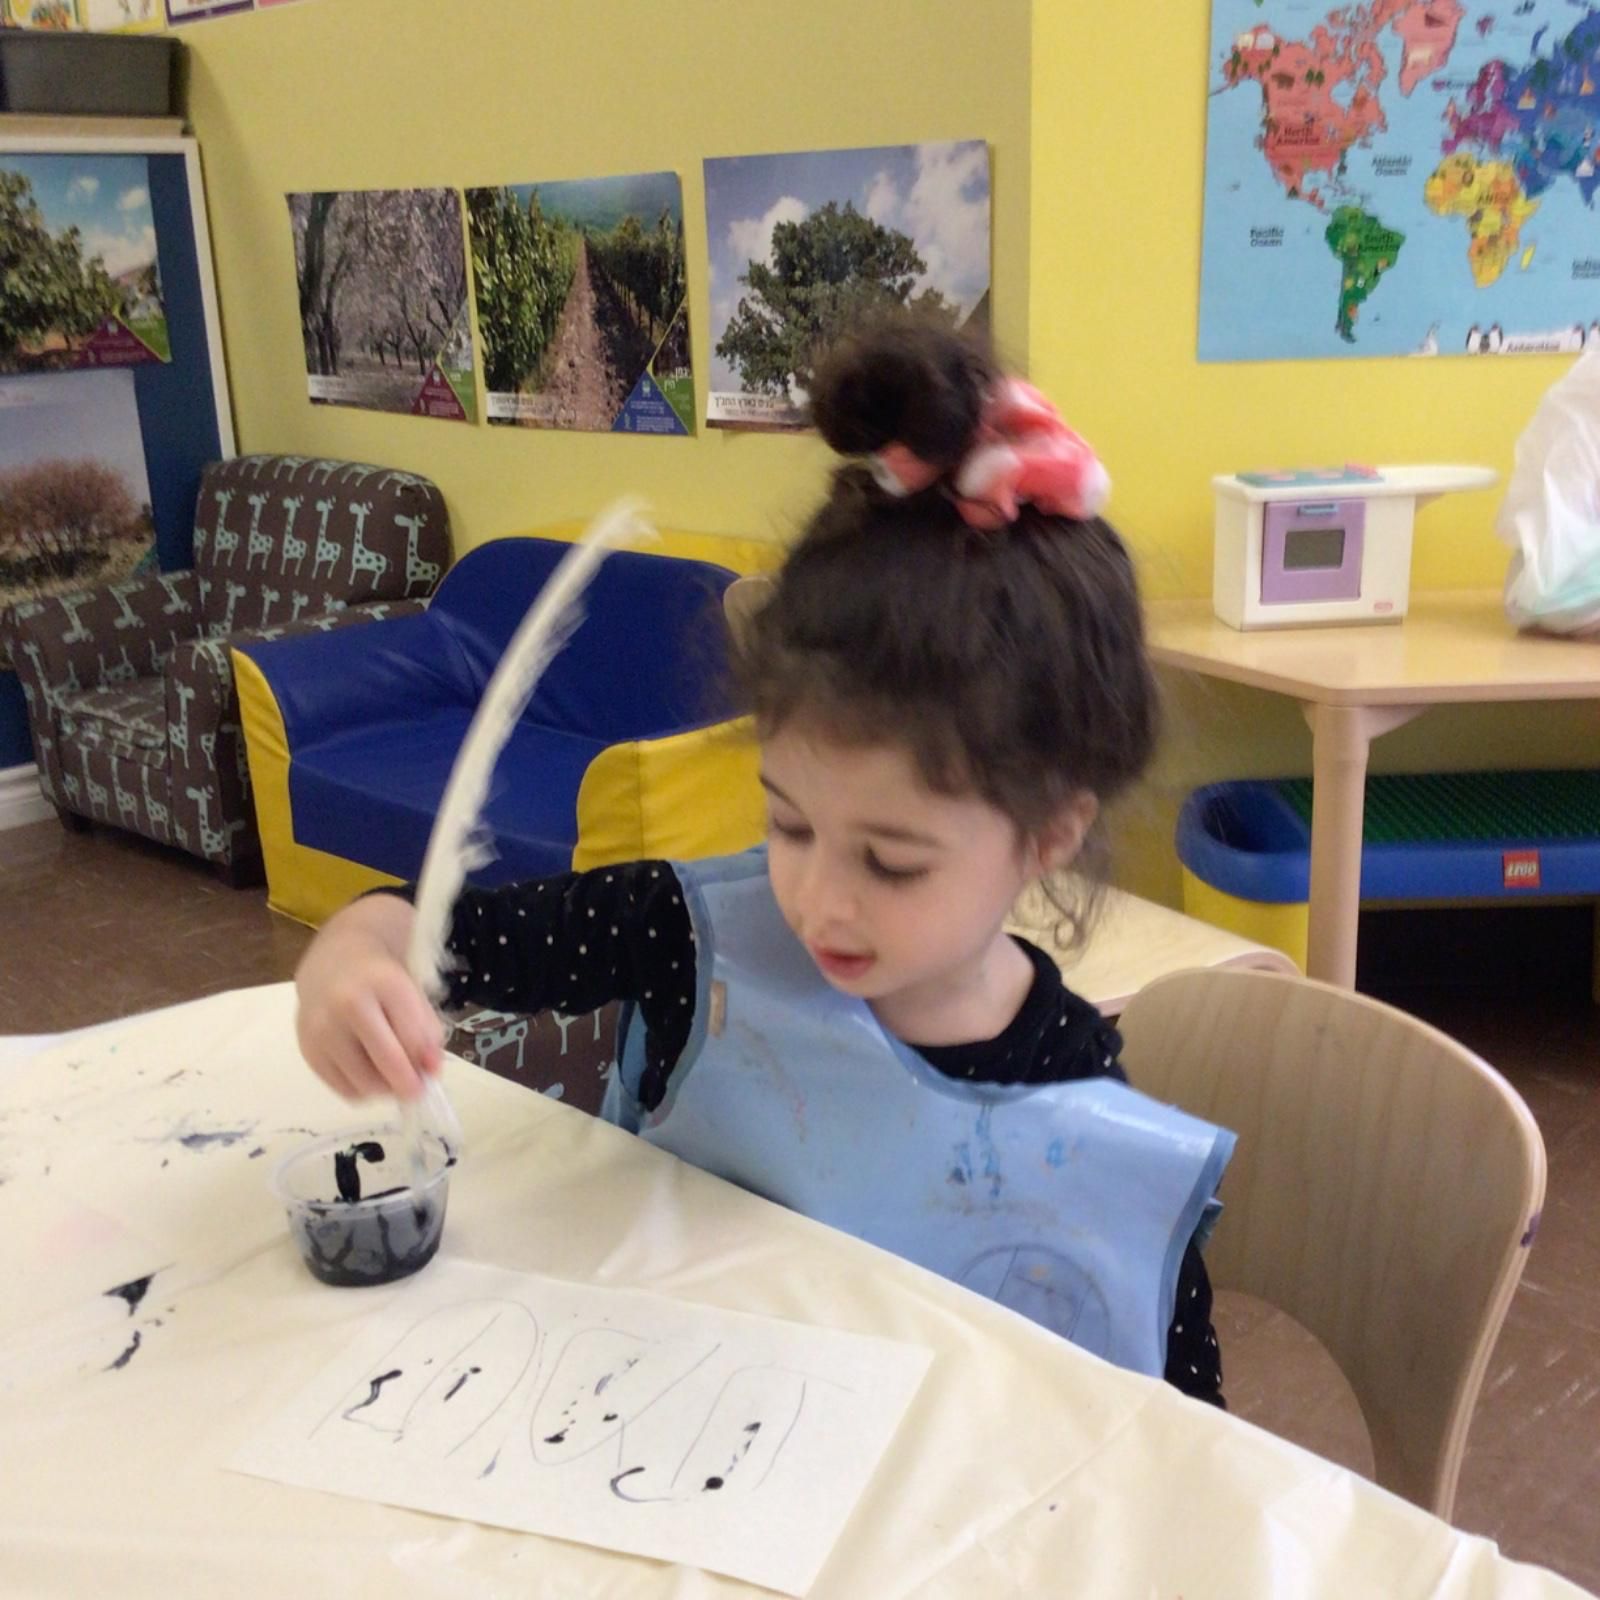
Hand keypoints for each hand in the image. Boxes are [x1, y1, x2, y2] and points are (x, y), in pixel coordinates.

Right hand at [294, 893, 443, 1101]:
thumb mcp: (414, 998)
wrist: (334, 964)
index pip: (413, 1039)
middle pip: (388, 1063)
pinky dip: (361, 1090)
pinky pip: (342, 1088)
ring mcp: (323, 1029)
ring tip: (390, 1076)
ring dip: (384, 1089)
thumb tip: (431, 1072)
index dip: (427, 1064)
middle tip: (415, 1087)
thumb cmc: (381, 983)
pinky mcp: (307, 1049)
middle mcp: (347, 1004)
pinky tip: (367, 1073)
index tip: (430, 1072)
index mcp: (384, 984)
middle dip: (408, 1084)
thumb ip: (429, 1035)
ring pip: (364, 1083)